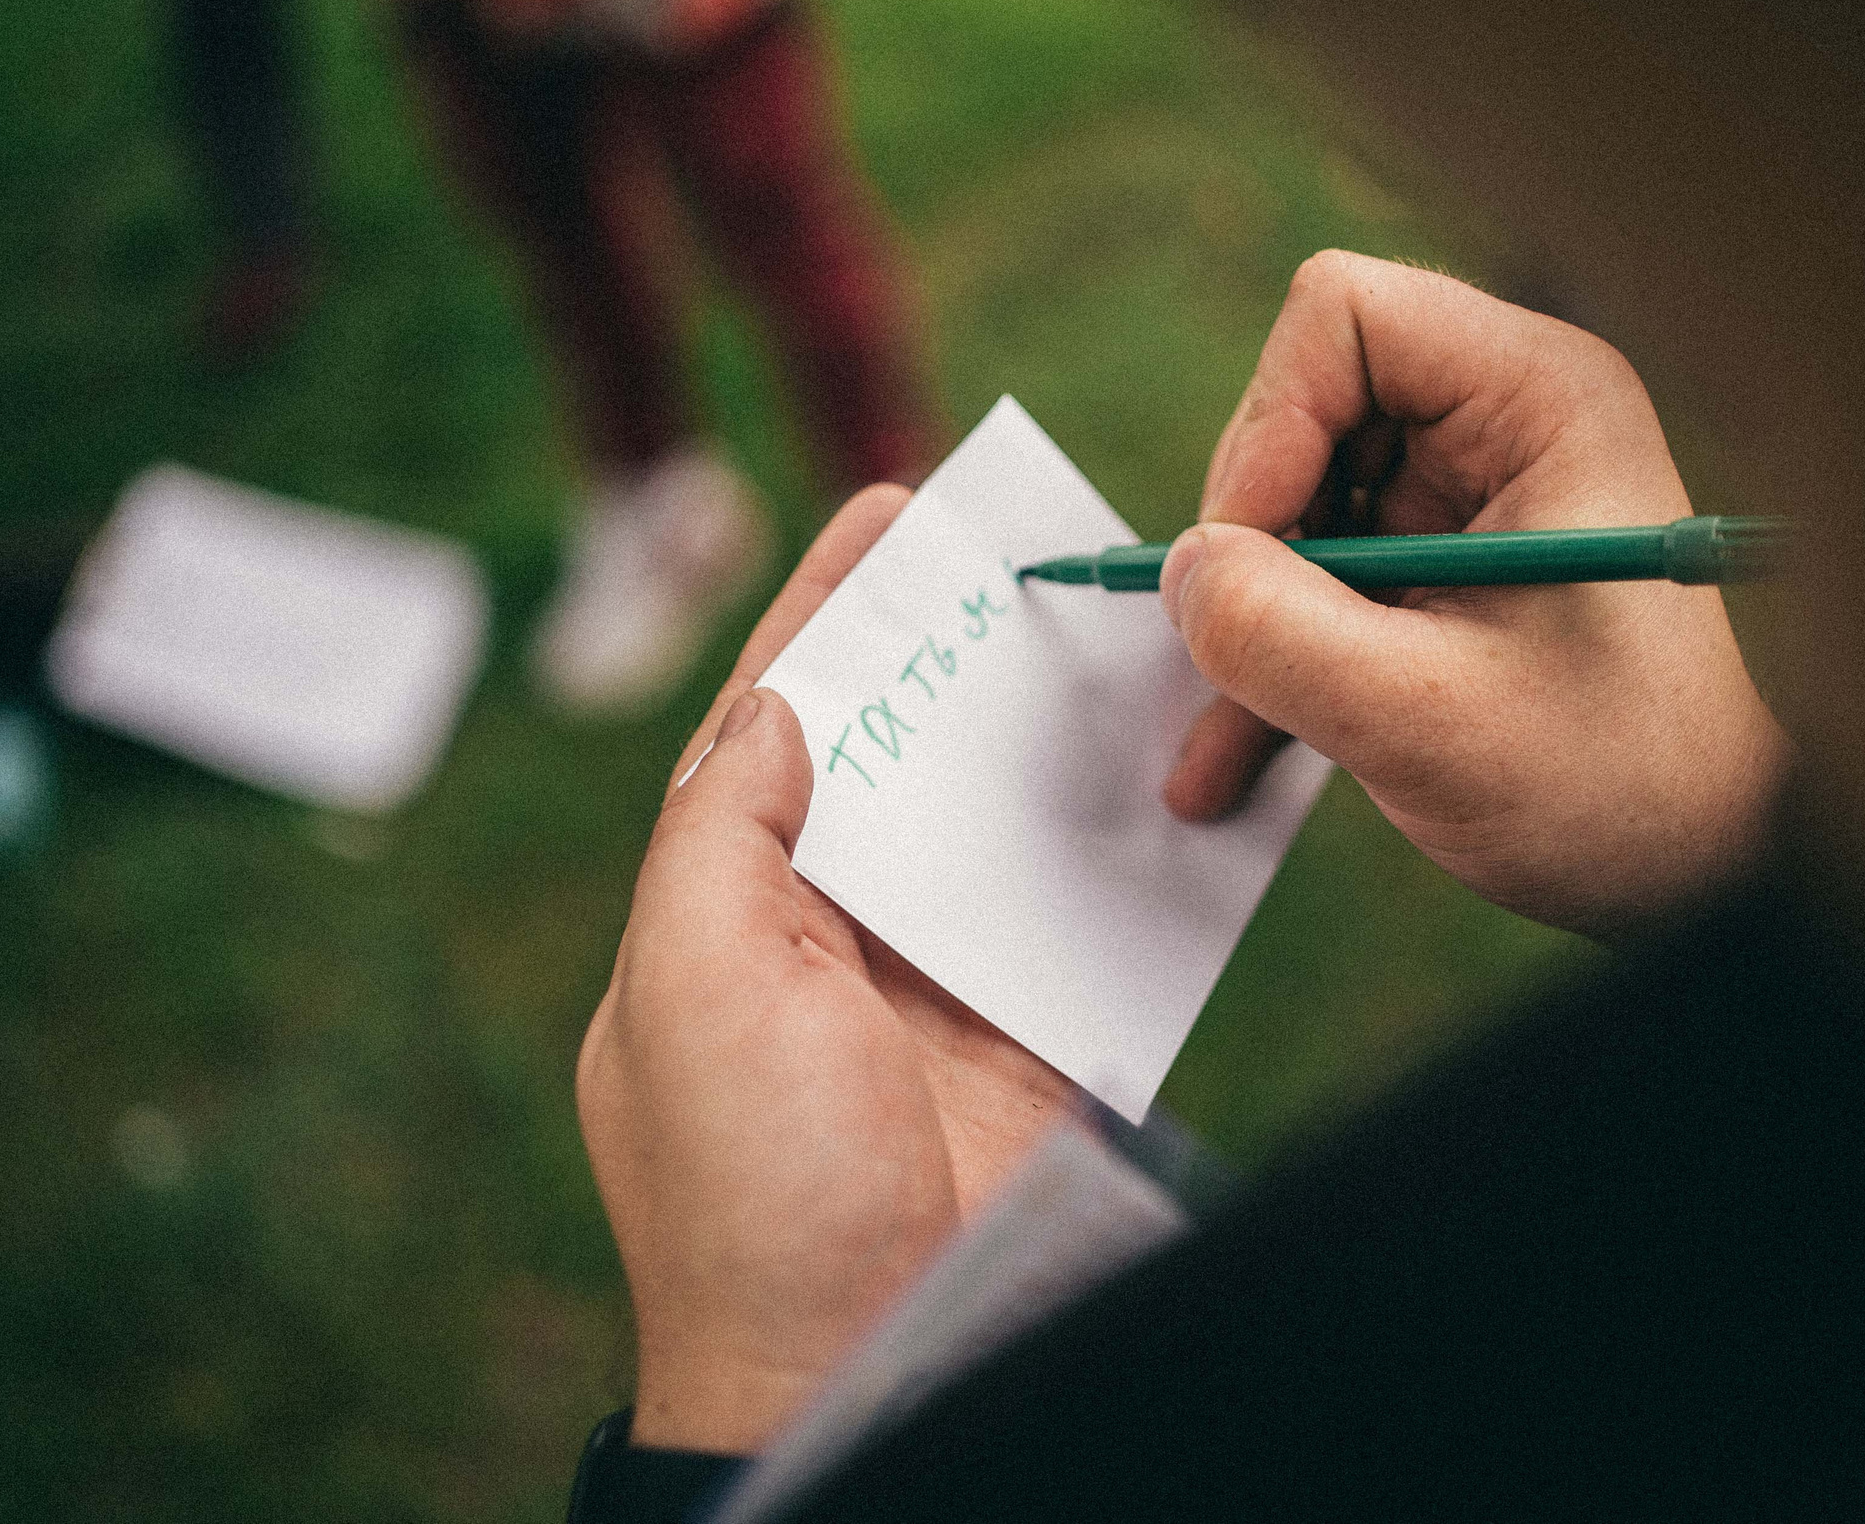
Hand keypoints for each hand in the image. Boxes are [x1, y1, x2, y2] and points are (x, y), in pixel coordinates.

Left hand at [578, 486, 1074, 1453]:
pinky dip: (1128, 837)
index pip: (767, 723)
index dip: (820, 609)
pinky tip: (1170, 758)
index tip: (879, 509)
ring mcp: (934, 980)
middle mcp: (825, 932)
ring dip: (1042, 725)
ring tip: (1103, 619)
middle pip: (893, 747)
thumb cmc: (752, 1182)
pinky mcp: (1032, 1027)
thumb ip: (723, 828)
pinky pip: (1083, 904)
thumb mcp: (694, 983)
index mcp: (722, 912)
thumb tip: (777, 707)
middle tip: (1012, 539)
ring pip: (993, 813)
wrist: (864, 1354)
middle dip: (944, 646)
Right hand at [1161, 252, 1786, 934]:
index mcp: (1538, 398)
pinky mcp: (1442, 571)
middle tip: (1246, 654)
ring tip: (1227, 739)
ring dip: (1252, 621)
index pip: (1344, 317)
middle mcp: (1503, 423)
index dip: (1270, 425)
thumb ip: (1279, 636)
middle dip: (1257, 539)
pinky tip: (1229, 764)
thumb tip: (1180, 573)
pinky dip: (1275, 663)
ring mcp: (1470, 498)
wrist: (1706, 879)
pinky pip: (1320, 581)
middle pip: (1302, 411)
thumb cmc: (1616, 787)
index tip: (1252, 557)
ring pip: (1293, 508)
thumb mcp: (1424, 718)